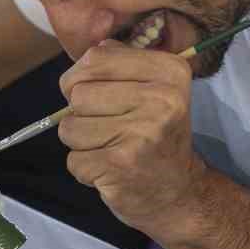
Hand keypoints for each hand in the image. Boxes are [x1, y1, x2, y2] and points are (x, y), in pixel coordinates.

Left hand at [57, 40, 211, 237]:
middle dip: (81, 113)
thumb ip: (122, 63)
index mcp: (170, 71)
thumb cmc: (157, 136)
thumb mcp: (156, 90)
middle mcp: (161, 98)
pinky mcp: (120, 164)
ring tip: (111, 148)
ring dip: (82, 143)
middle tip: (109, 127)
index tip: (99, 96)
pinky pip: (73, 159)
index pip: (96, 57)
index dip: (82, 77)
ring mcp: (141, 133)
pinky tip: (111, 169)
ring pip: (70, 127)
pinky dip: (85, 168)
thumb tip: (86, 55)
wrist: (179, 193)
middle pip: (77, 93)